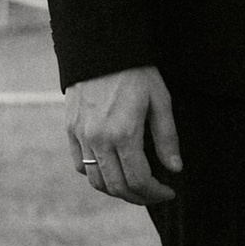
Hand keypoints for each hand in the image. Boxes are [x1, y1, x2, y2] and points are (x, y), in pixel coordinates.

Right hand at [65, 67, 182, 207]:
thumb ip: (167, 138)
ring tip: (136, 186)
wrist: (102, 48)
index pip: (138, 180)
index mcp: (124, 133)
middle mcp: (98, 139)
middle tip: (155, 194)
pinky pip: (79, 165)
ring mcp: (81, 135)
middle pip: (116, 186)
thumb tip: (174, 169)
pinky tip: (113, 170)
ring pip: (96, 180)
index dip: (155, 193)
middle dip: (138, 197)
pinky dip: (96, 175)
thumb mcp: (160, 101)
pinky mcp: (70, 130)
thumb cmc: (137, 73)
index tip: (169, 192)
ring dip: (117, 190)